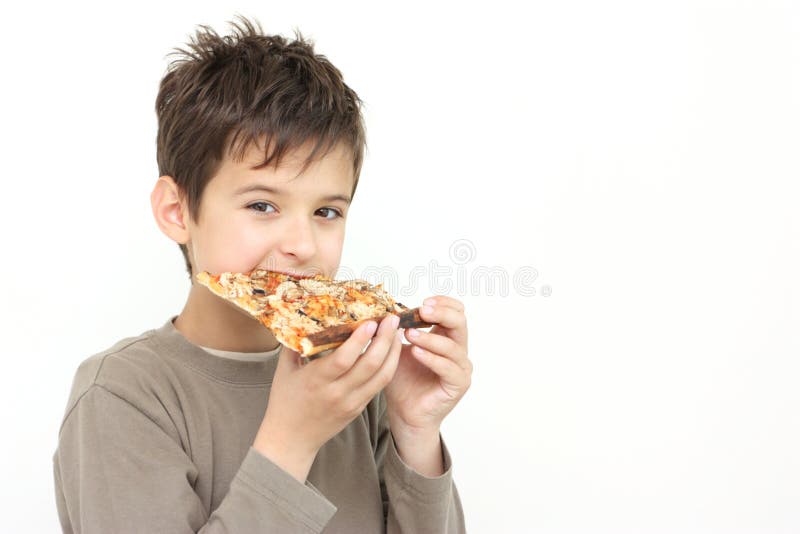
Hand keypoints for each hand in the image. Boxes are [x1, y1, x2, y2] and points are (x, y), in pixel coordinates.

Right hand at [253, 314, 402, 480]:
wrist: (291, 440)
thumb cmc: (285, 401)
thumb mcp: (285, 370)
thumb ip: (295, 344)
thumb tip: (303, 316)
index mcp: (316, 381)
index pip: (344, 360)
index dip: (360, 340)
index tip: (371, 321)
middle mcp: (337, 393)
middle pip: (369, 366)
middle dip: (385, 340)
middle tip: (392, 319)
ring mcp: (351, 403)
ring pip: (382, 377)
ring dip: (393, 353)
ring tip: (397, 332)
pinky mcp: (359, 409)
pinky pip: (379, 386)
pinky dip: (388, 366)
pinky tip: (391, 351)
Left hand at [384, 296, 471, 437]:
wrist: (403, 411)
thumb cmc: (402, 380)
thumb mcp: (396, 349)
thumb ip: (397, 330)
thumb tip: (385, 309)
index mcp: (446, 337)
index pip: (455, 311)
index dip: (443, 303)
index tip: (422, 302)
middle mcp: (458, 350)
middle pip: (460, 322)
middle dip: (441, 313)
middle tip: (421, 310)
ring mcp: (461, 367)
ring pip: (452, 346)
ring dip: (430, 338)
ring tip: (409, 334)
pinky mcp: (459, 384)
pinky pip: (449, 368)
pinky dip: (432, 358)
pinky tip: (416, 352)